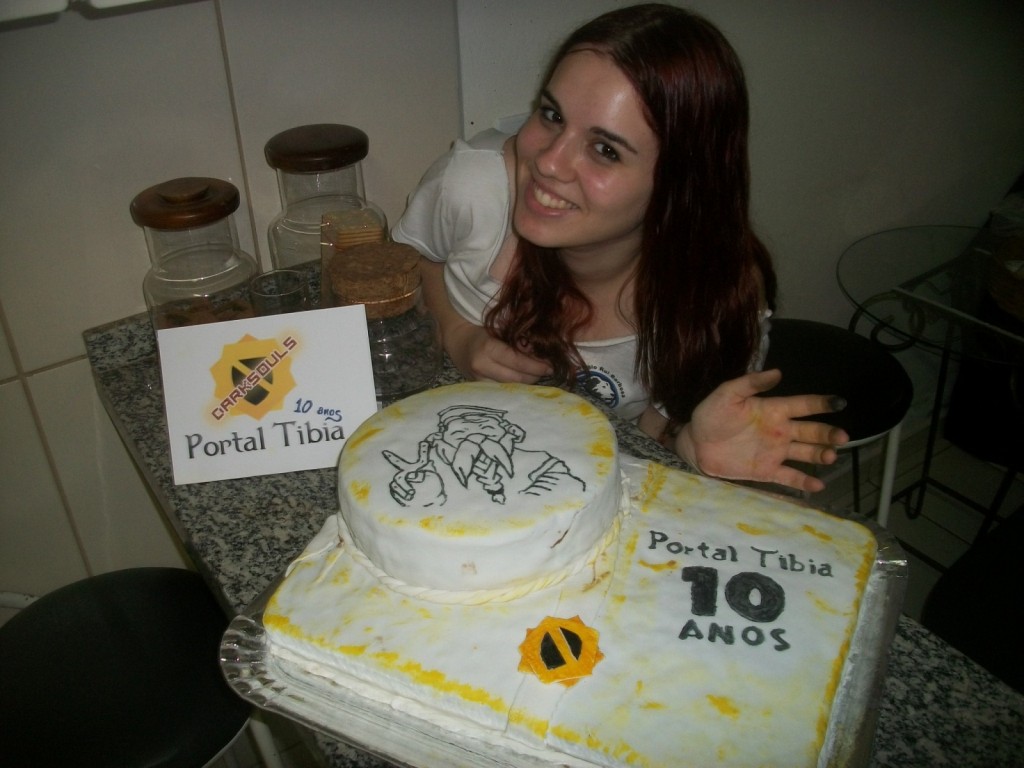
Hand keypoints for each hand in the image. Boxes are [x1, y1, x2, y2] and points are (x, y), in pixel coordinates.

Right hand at [446, 321, 551, 383]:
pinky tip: (524, 379)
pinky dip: (516, 386)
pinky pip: (504, 391)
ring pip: (512, 387)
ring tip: (537, 374)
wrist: (458, 341)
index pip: (518, 362)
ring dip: (528, 382)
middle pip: (518, 378)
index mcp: (488, 349)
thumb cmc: (482, 332)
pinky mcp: (479, 389)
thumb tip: (541, 352)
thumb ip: (518, 341)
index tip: (551, 365)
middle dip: (536, 375)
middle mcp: (482, 367)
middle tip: (548, 369)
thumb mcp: (500, 329)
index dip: (537, 366)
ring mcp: (479, 381)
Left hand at [675, 369, 848, 492]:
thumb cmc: (711, 415)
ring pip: (805, 453)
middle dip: (828, 433)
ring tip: (831, 456)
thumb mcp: (727, 394)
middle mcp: (780, 431)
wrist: (695, 444)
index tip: (839, 402)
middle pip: (811, 431)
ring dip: (820, 454)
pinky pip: (789, 476)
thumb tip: (777, 372)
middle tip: (842, 437)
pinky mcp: (766, 471)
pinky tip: (818, 486)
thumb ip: (750, 383)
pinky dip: (804, 481)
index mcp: (773, 410)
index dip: (821, 403)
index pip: (802, 405)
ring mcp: (775, 452)